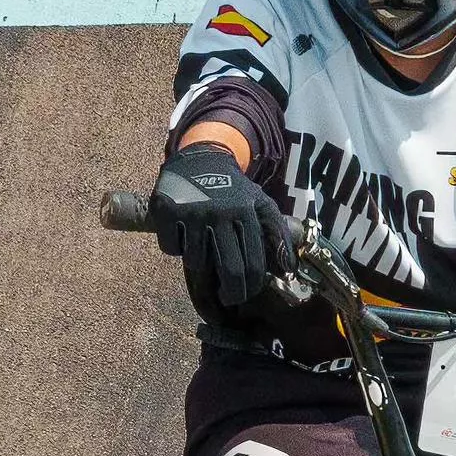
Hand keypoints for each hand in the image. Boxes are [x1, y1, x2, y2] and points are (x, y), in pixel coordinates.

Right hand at [147, 146, 295, 321]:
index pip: (253, 261)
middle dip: (232, 292)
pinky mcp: (167, 210)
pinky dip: (176, 248)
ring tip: (202, 252)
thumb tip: (288, 270)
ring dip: (199, 263)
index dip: (251, 285)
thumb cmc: (233, 189)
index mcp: (246, 211)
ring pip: (196, 261)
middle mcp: (221, 212)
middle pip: (229, 269)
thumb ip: (277, 235)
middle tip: (228, 298)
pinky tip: (182, 235)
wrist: (201, 157)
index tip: (245, 295)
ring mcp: (193, 212)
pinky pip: (171, 248)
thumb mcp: (260, 204)